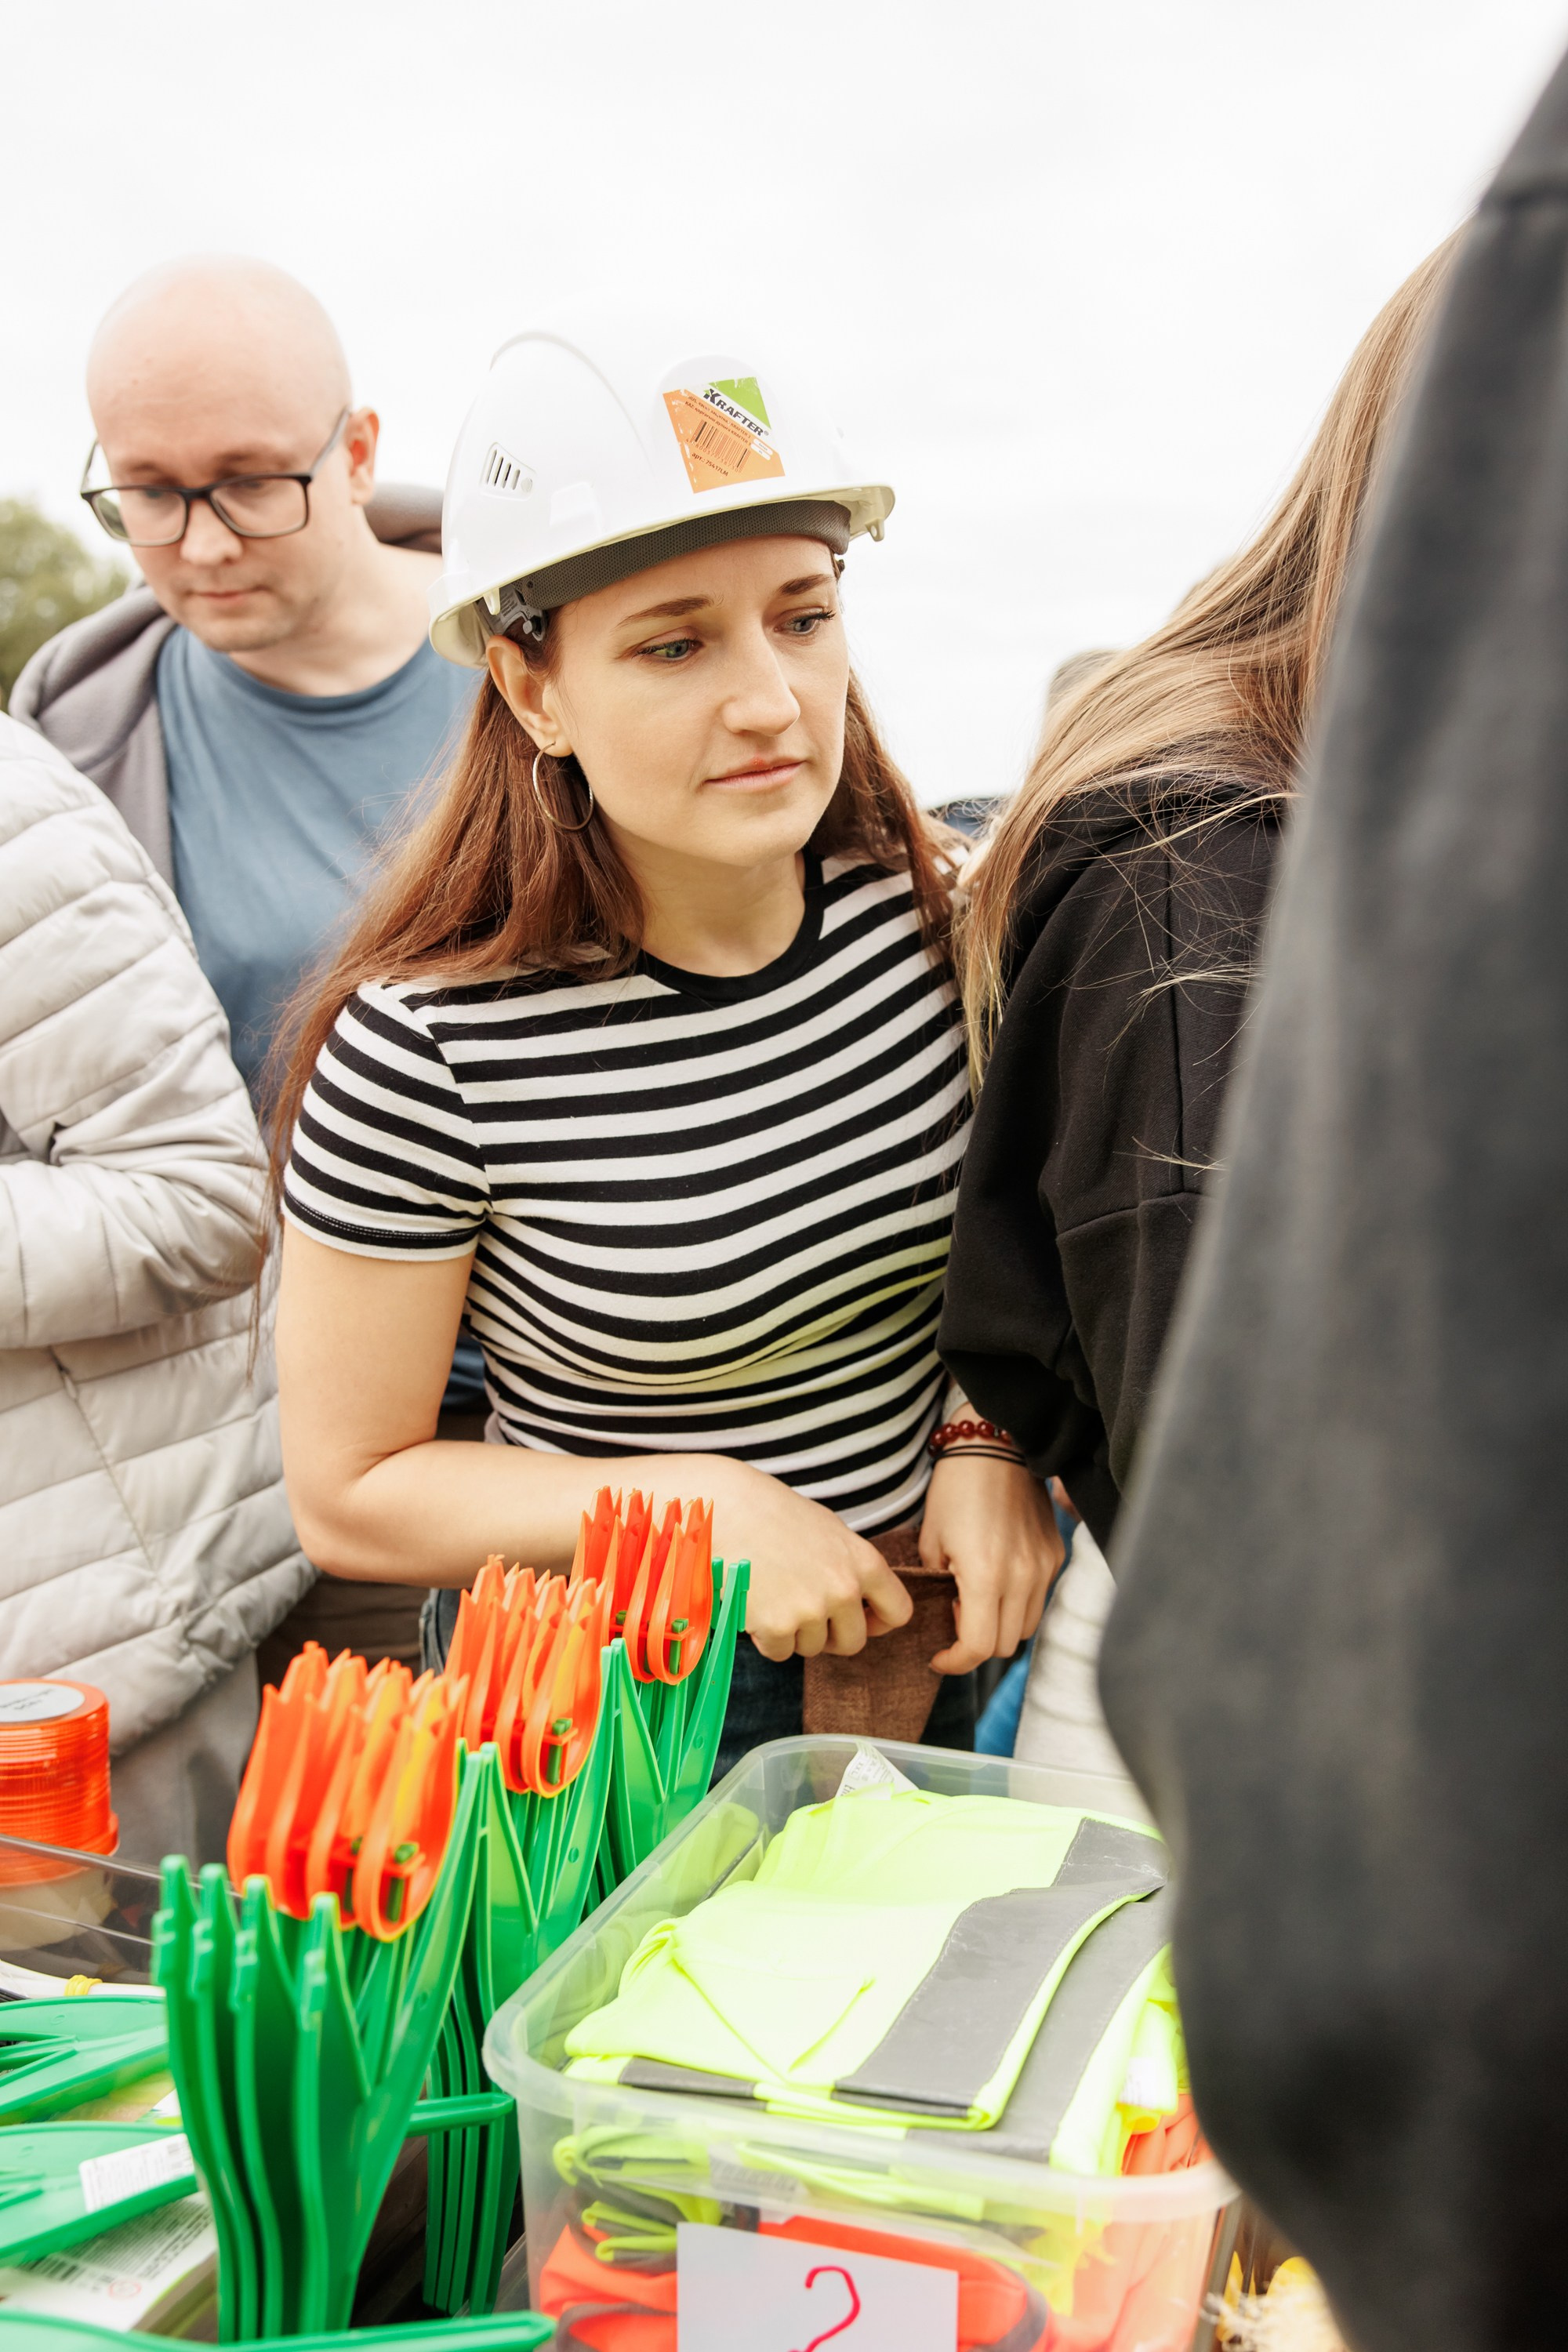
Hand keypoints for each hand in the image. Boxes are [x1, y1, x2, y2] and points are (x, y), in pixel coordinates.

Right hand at [706, 1460, 913, 1662]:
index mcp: (865, 1562)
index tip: (860, 1619)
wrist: (727, 1508)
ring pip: (812, 1648)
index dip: (878, 1622)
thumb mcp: (829, 1531)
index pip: (898, 1612)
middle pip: (853, 1642)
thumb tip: (861, 1603)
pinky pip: (780, 1652)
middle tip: (805, 1613)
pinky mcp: (777, 1627)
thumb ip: (850, 1567)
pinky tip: (755, 1604)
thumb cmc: (775, 1514)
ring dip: (794, 1633)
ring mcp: (811, 1610)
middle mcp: (844, 1590)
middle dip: (831, 1636)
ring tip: (773, 1594)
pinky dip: (766, 1638)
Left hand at [920, 1451, 1063, 1674]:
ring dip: (1000, 1627)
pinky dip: (1017, 1604)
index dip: (955, 1662)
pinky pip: (1039, 1599)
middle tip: (953, 1618)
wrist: (994, 1447)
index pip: (979, 1648)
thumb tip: (950, 1618)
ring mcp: (1044, 1567)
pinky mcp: (1055, 1555)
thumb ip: (940, 1589)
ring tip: (976, 1600)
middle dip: (975, 1644)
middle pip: (1005, 1645)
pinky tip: (997, 1581)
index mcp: (987, 1576)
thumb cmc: (954, 1490)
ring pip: (1026, 1628)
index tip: (938, 1656)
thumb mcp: (932, 1543)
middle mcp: (1023, 1577)